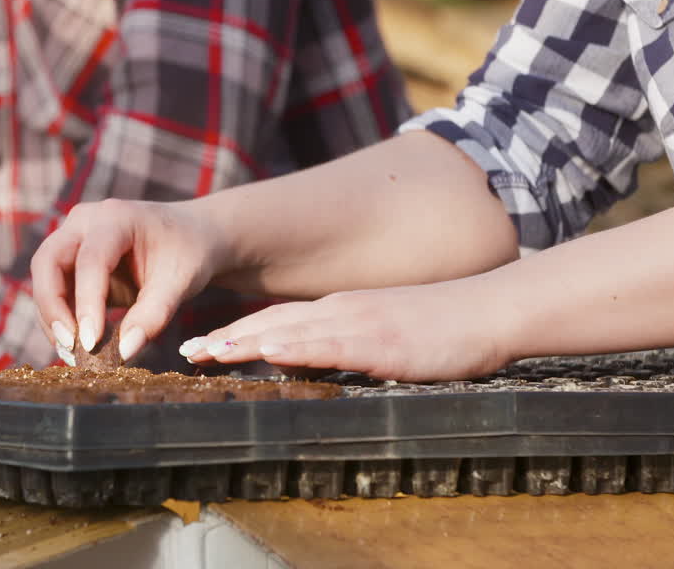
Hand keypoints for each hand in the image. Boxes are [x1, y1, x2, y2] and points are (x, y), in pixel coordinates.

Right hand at [32, 199, 226, 362]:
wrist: (192, 236)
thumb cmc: (187, 254)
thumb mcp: (180, 283)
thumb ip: (153, 316)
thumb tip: (124, 353)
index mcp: (116, 218)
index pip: (91, 261)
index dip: (87, 303)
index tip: (91, 343)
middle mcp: (86, 222)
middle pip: (48, 262)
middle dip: (52, 307)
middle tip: (70, 347)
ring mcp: (74, 238)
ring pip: (44, 277)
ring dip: (53, 317)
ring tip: (74, 354)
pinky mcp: (71, 261)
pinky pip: (54, 290)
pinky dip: (61, 318)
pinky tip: (77, 346)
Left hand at [178, 279, 518, 382]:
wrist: (488, 310)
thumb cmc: (440, 329)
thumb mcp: (380, 337)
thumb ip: (341, 348)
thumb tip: (301, 363)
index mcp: (339, 310)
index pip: (276, 321)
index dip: (236, 333)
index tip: (200, 347)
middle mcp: (341, 310)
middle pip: (272, 323)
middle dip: (226, 338)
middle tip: (186, 352)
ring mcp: (360, 323)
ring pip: (292, 331)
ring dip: (246, 341)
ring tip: (208, 352)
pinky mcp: (382, 342)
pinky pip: (332, 344)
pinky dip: (297, 348)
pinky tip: (270, 352)